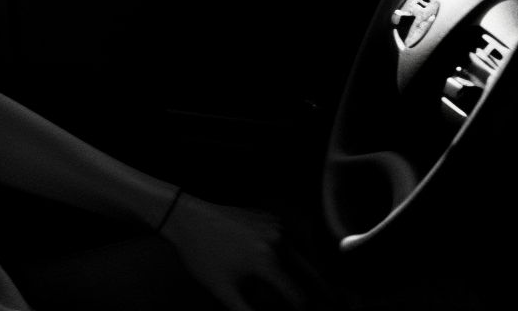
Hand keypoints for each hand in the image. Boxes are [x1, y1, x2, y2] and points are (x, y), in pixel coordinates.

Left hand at [157, 192, 322, 310]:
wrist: (186, 217)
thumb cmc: (201, 253)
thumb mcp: (222, 290)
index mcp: (266, 260)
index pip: (297, 295)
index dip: (304, 310)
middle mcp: (277, 240)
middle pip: (311, 274)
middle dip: (321, 294)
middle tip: (332, 305)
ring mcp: (276, 226)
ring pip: (306, 255)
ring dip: (313, 274)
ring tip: (320, 292)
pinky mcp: (272, 218)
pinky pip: (294, 240)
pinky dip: (301, 255)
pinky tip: (299, 268)